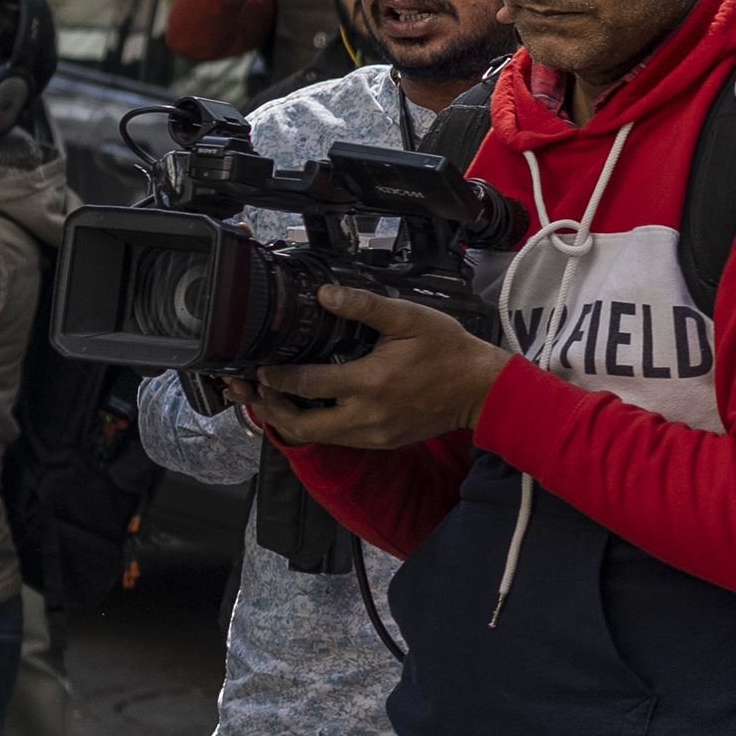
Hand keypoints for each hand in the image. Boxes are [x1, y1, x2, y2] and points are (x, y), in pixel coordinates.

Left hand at [238, 286, 507, 452]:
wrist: (481, 390)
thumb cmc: (448, 352)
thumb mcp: (409, 318)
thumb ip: (363, 306)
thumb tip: (324, 294)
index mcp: (370, 383)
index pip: (306, 385)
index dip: (275, 378)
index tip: (259, 367)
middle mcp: (366, 416)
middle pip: (300, 425)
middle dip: (270, 409)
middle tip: (253, 390)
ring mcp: (373, 434)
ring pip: (316, 436)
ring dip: (288, 420)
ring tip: (269, 399)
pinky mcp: (380, 441)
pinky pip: (337, 437)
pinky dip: (314, 424)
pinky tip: (306, 406)